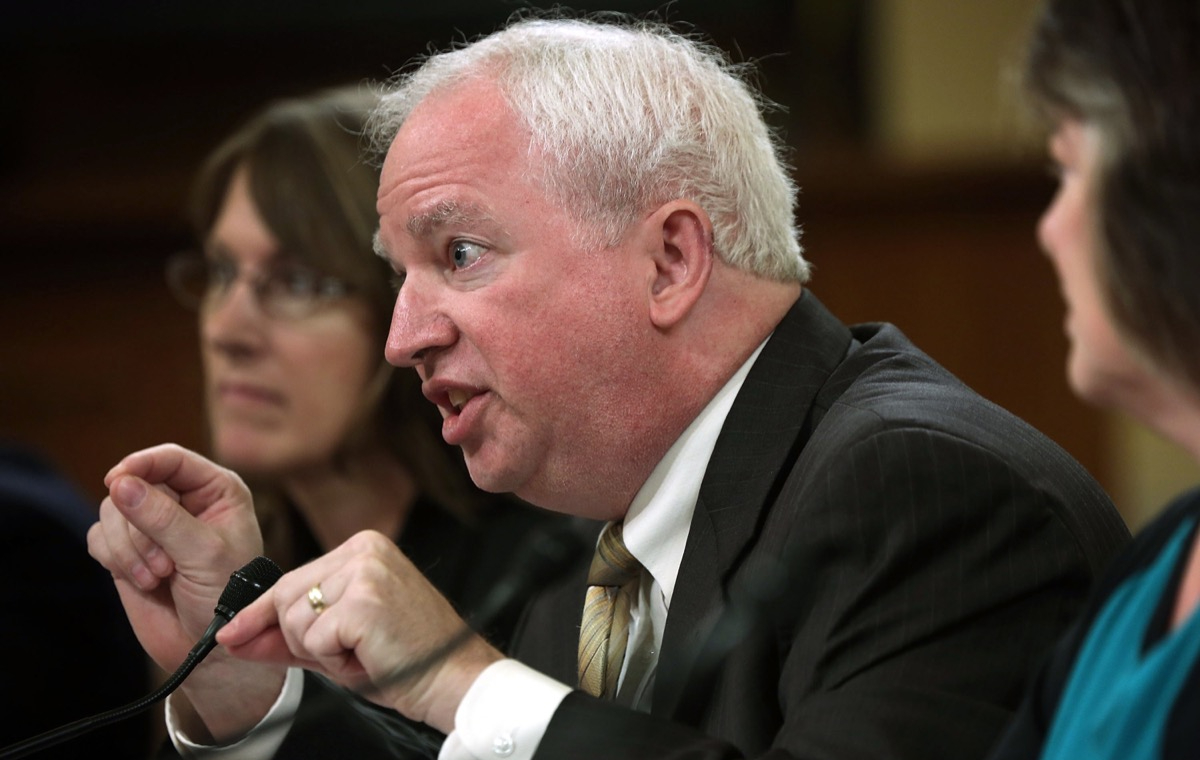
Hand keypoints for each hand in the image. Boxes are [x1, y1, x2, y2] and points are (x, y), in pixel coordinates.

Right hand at [86, 443, 284, 740]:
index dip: (141, 464)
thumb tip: (118, 483)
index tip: (117, 480)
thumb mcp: (203, 554)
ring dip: (128, 548)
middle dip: (139, 528)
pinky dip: (114, 559)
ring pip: (112, 512)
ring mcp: (153, 525)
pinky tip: (142, 582)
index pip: (171, 459)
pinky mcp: (129, 551)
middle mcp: (184, 501)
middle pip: (135, 485)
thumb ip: (162, 518)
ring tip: (156, 578)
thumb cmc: (227, 596)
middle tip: (163, 566)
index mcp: (216, 490)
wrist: (211, 648)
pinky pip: (100, 538)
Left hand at [218, 529, 504, 732]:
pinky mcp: (364, 601)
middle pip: (286, 597)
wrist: (454, 678)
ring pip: (296, 621)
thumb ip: (288, 636)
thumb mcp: (339, 642)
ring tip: (364, 652)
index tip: (232, 633)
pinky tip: (369, 657)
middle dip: (299, 639)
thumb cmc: (406, 658)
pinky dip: (335, 662)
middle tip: (348, 653)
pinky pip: (315, 640)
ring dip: (321, 652)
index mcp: (363, 548)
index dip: (259, 614)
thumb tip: (235, 637)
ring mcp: (366, 572)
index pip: (291, 579)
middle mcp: (365, 549)